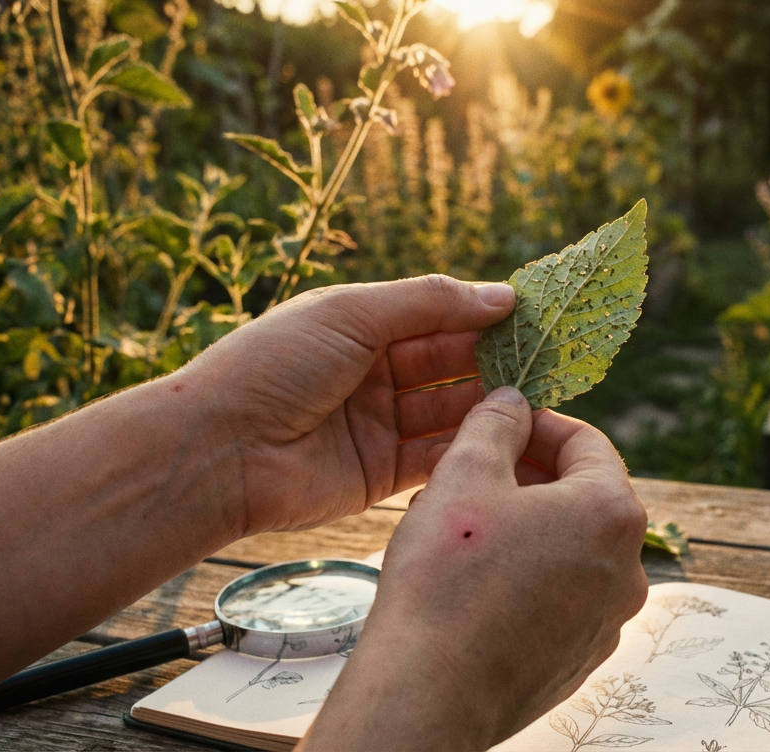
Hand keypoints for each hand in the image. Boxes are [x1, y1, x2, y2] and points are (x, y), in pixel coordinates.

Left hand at [178, 274, 514, 535]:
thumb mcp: (351, 313)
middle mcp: (372, 374)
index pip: (436, 315)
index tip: (534, 315)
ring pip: (449, 410)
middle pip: (449, 363)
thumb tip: (501, 295)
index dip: (482, 314)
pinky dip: (470, 446)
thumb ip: (429, 302)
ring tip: (539, 397)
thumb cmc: (273, 366)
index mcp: (359, 326)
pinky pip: (436, 456)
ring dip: (491, 403)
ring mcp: (377, 425)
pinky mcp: (381, 475)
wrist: (219, 452)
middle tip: (550, 359)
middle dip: (496, 360)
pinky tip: (507, 437)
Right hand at [304, 387, 648, 750]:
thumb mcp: (465, 474)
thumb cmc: (447, 580)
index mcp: (612, 514)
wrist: (428, 694)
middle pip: (581, 496)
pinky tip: (475, 578)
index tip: (498, 419)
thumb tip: (513, 399)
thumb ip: (495, 424)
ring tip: (464, 524)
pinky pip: (559, 595)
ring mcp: (607, 620)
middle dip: (527, 475)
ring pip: (568, 547)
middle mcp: (628, 569)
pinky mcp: (580, 657)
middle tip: (471, 469)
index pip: (586, 441)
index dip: (537, 421)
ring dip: (524, 525)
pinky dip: (526, 574)